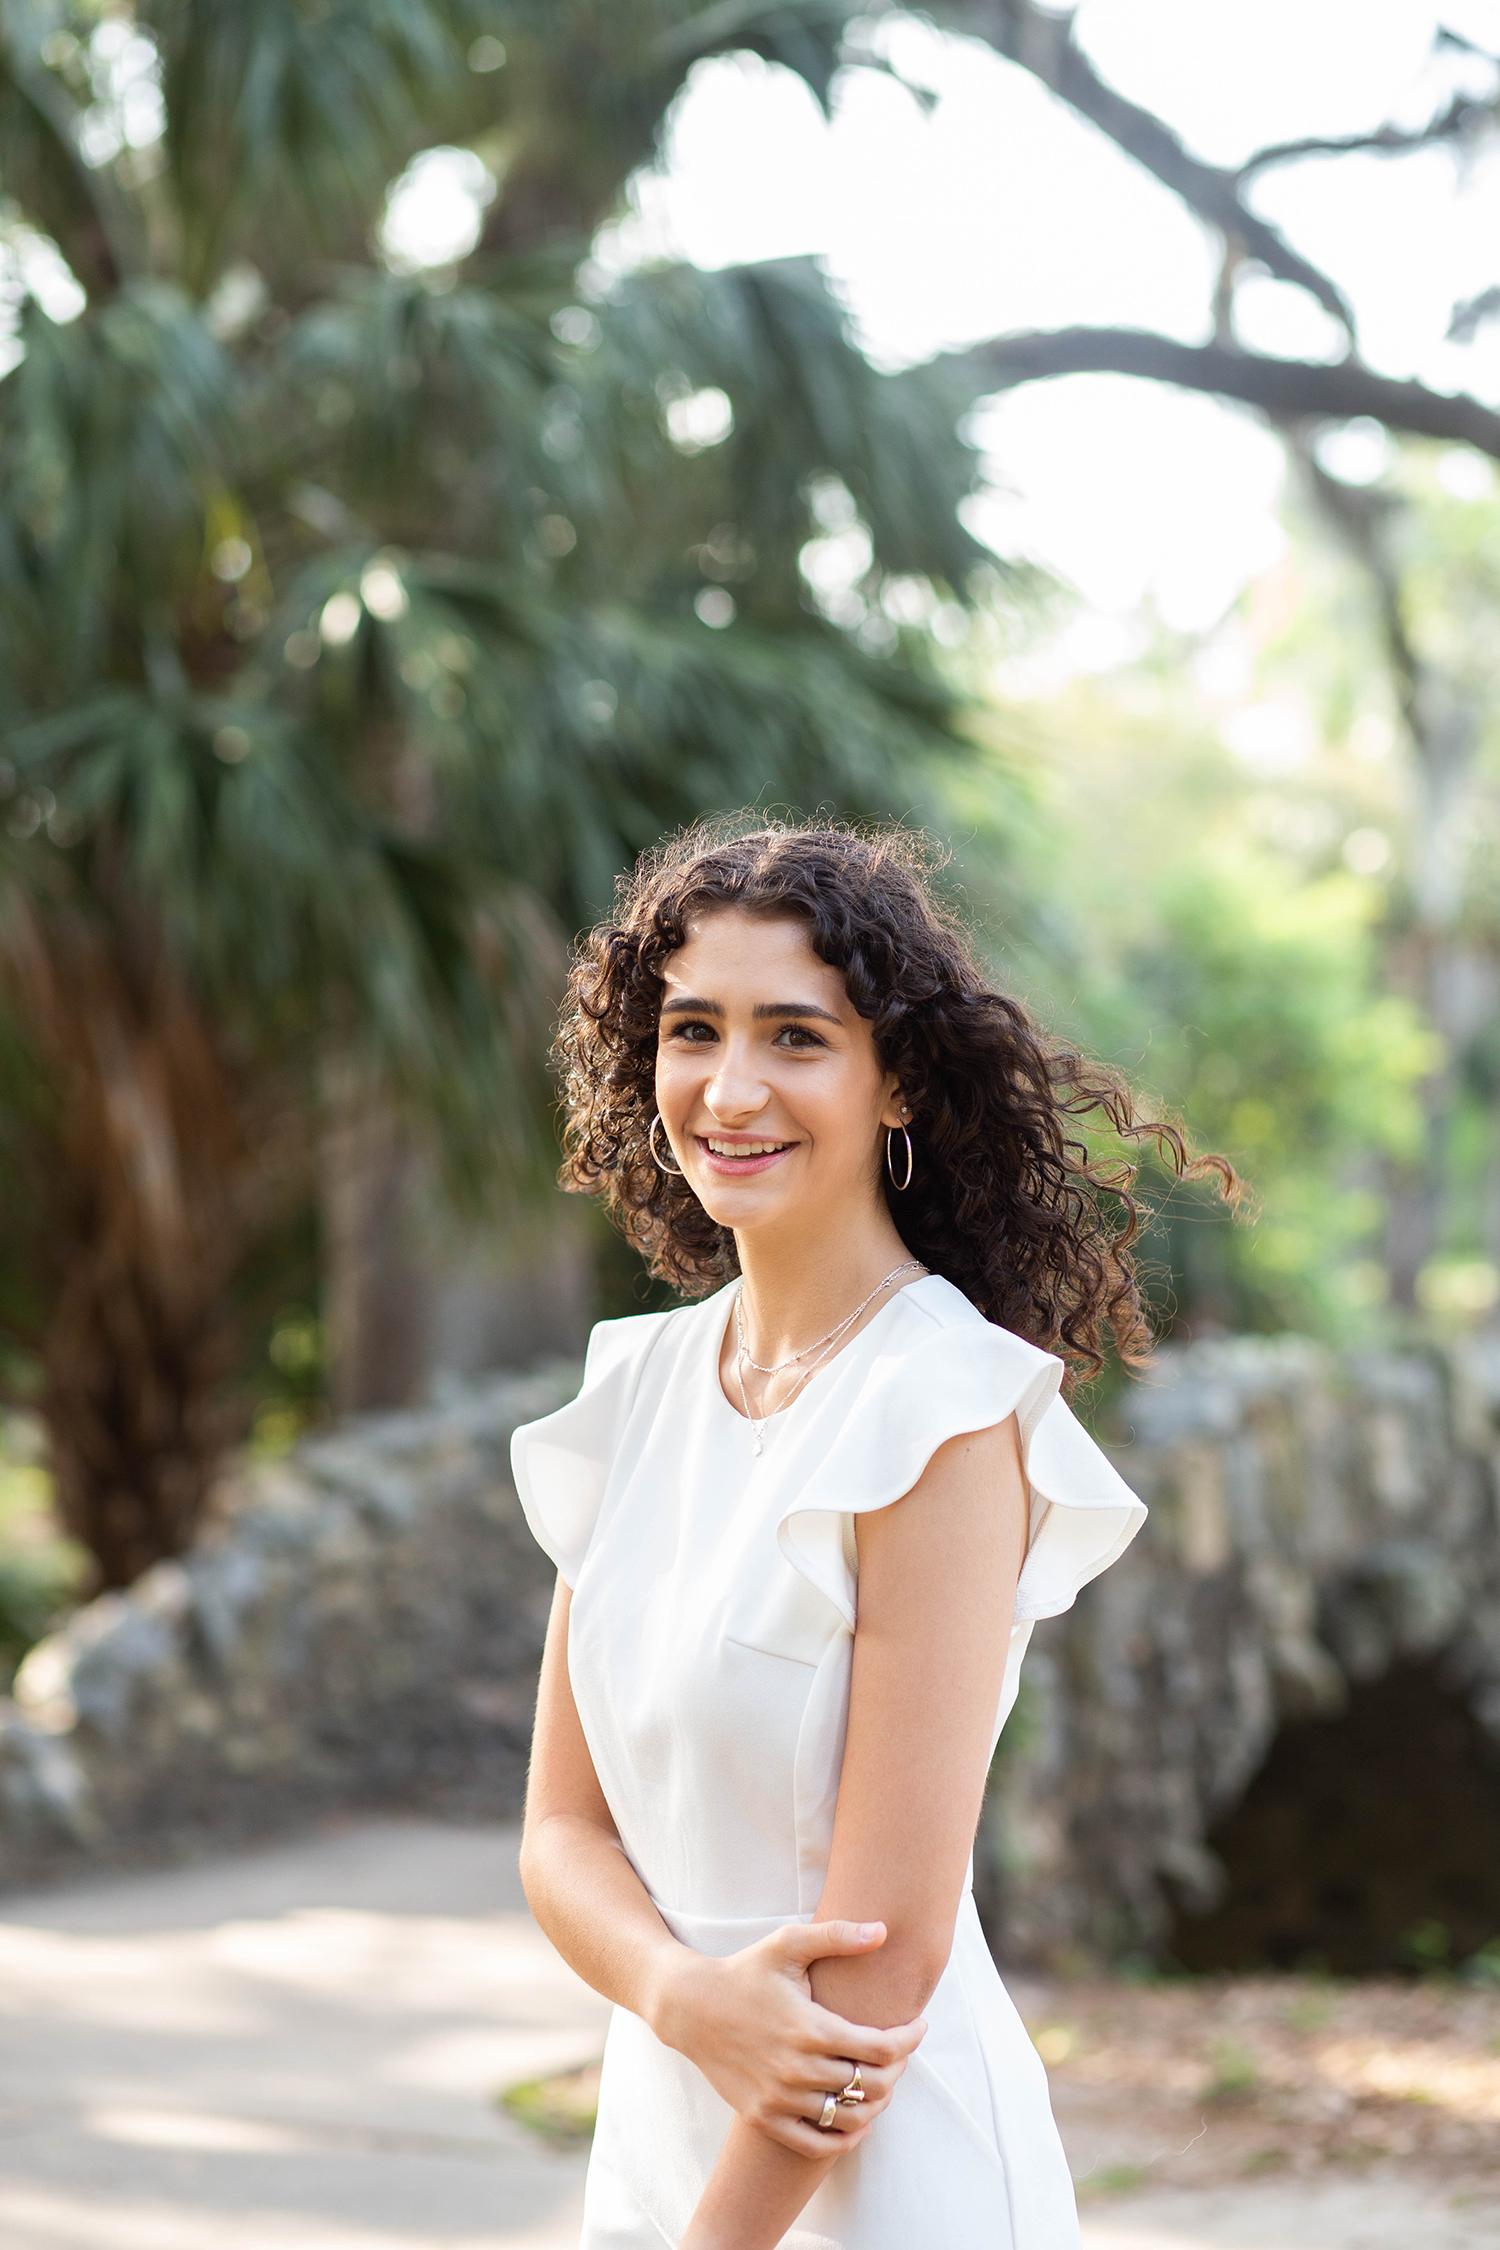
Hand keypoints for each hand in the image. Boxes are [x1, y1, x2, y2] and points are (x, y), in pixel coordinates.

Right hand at [650, 1919, 925, 2155]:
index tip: (919, 2026)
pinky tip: (857, 2122)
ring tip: (880, 2081)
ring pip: (848, 2117)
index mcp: (810, 2027)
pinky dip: (843, 2138)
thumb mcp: (787, 1944)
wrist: (692, 2008)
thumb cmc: (745, 1971)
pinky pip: (815, 2143)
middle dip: (897, 2070)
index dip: (909, 2040)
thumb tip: (883, 1930)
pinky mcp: (763, 2117)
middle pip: (871, 2085)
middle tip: (899, 2052)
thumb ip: (836, 1935)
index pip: (880, 2048)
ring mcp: (779, 2097)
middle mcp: (798, 2068)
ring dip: (876, 2103)